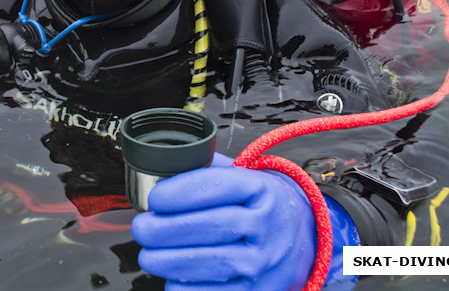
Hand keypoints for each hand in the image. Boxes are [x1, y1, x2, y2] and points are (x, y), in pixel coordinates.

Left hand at [131, 153, 315, 290]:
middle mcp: (267, 226)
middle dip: (163, 229)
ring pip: (208, 263)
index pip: (215, 186)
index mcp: (262, 189)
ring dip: (167, 260)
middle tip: (143, 228)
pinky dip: (184, 287)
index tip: (155, 199)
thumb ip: (208, 169)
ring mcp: (265, 262)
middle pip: (207, 227)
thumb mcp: (246, 177)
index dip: (178, 192)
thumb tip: (161, 172)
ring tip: (149, 254)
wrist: (306, 241)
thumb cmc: (262, 206)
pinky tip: (173, 277)